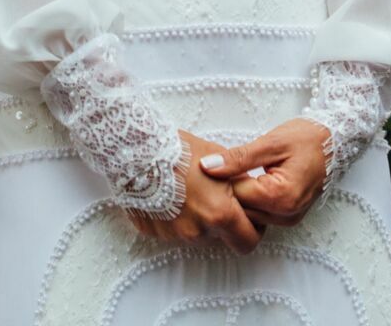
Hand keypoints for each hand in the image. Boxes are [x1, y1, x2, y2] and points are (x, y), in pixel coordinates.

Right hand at [120, 129, 264, 252]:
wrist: (137, 150)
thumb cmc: (180, 150)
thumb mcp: (220, 160)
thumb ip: (239, 182)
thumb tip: (250, 192)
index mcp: (220, 214)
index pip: (248, 241)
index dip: (253, 229)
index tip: (249, 215)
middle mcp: (198, 231)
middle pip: (223, 239)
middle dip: (225, 224)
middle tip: (218, 197)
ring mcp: (175, 235)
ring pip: (199, 234)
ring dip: (201, 218)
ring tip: (191, 190)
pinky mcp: (155, 233)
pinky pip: (175, 229)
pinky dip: (178, 217)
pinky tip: (172, 194)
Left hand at [197, 117, 331, 227]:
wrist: (335, 142)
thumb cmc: (307, 138)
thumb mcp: (270, 143)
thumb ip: (237, 158)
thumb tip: (206, 167)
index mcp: (281, 197)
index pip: (236, 196)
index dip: (221, 181)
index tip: (212, 164)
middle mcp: (286, 215)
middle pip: (242, 210)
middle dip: (228, 191)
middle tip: (220, 167)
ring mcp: (289, 219)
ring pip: (249, 215)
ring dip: (239, 197)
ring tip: (234, 172)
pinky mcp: (289, 216)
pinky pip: (260, 214)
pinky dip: (251, 200)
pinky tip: (246, 181)